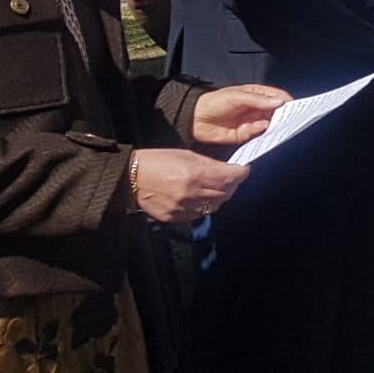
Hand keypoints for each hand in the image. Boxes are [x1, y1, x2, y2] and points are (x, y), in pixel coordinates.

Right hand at [129, 147, 249, 224]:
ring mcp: (182, 208)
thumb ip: (209, 164)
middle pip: (225, 194)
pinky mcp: (173, 217)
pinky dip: (203, 207)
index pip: (230, 178)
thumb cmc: (156, 161)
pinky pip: (197, 215)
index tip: (244, 170)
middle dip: (232, 185)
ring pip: (214, 207)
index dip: (241, 173)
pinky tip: (200, 198)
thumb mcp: (186, 155)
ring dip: (220, 197)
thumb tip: (229, 170)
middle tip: (232, 179)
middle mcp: (190, 194)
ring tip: (217, 188)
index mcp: (195, 175)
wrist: (129, 177)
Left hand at [188, 84, 289, 147]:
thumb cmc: (214, 102)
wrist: (194, 119)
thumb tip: (280, 102)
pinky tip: (270, 134)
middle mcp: (257, 108)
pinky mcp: (247, 135)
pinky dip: (266, 135)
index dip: (288, 101)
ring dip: (277, 126)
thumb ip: (258, 100)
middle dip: (286, 115)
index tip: (298, 107)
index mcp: (257, 95)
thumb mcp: (237, 97)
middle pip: (277, 112)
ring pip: (271, 124)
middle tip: (294, 119)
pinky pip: (260, 135)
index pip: (277, 96)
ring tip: (284, 128)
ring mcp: (253, 121)